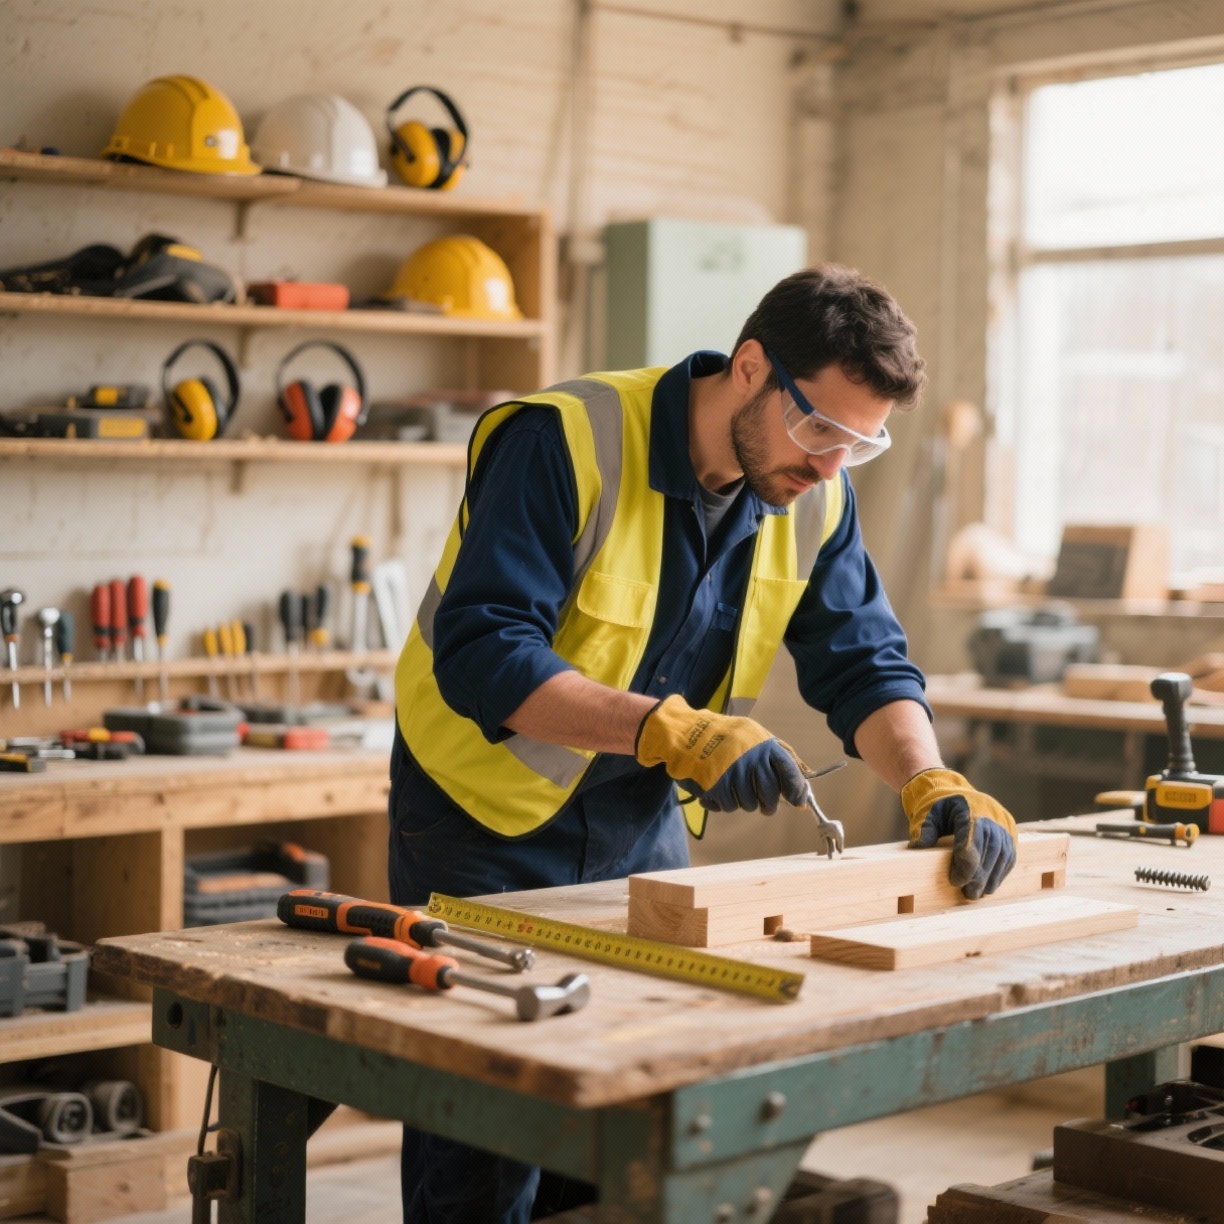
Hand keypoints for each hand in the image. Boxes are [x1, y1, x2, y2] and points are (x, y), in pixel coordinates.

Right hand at [635, 695, 807, 813]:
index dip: (796, 789)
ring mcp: (734, 773)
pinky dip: (724, 802)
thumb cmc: (723, 736)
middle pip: (770, 795)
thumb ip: (777, 756)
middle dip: (768, 804)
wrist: (686, 733)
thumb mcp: (753, 735)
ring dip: (743, 801)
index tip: (798, 801)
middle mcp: (751, 759)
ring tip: (732, 786)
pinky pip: (729, 806)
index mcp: (763, 744)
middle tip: (763, 804)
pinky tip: (718, 790)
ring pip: (750, 804)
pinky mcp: (717, 786)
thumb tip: (805, 780)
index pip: (788, 770)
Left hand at [901, 768, 1017, 898]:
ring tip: (978, 893)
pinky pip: (1010, 855)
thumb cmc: (938, 805)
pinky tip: (989, 884)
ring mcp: (1004, 823)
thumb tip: (918, 848)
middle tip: (969, 894)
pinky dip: (1000, 872)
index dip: (966, 863)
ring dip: (992, 877)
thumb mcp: (927, 814)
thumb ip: (924, 830)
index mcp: (970, 808)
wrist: (955, 792)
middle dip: (980, 875)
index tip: (956, 881)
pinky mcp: (1011, 832)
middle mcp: (992, 815)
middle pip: (990, 850)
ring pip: (1003, 855)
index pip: (972, 839)